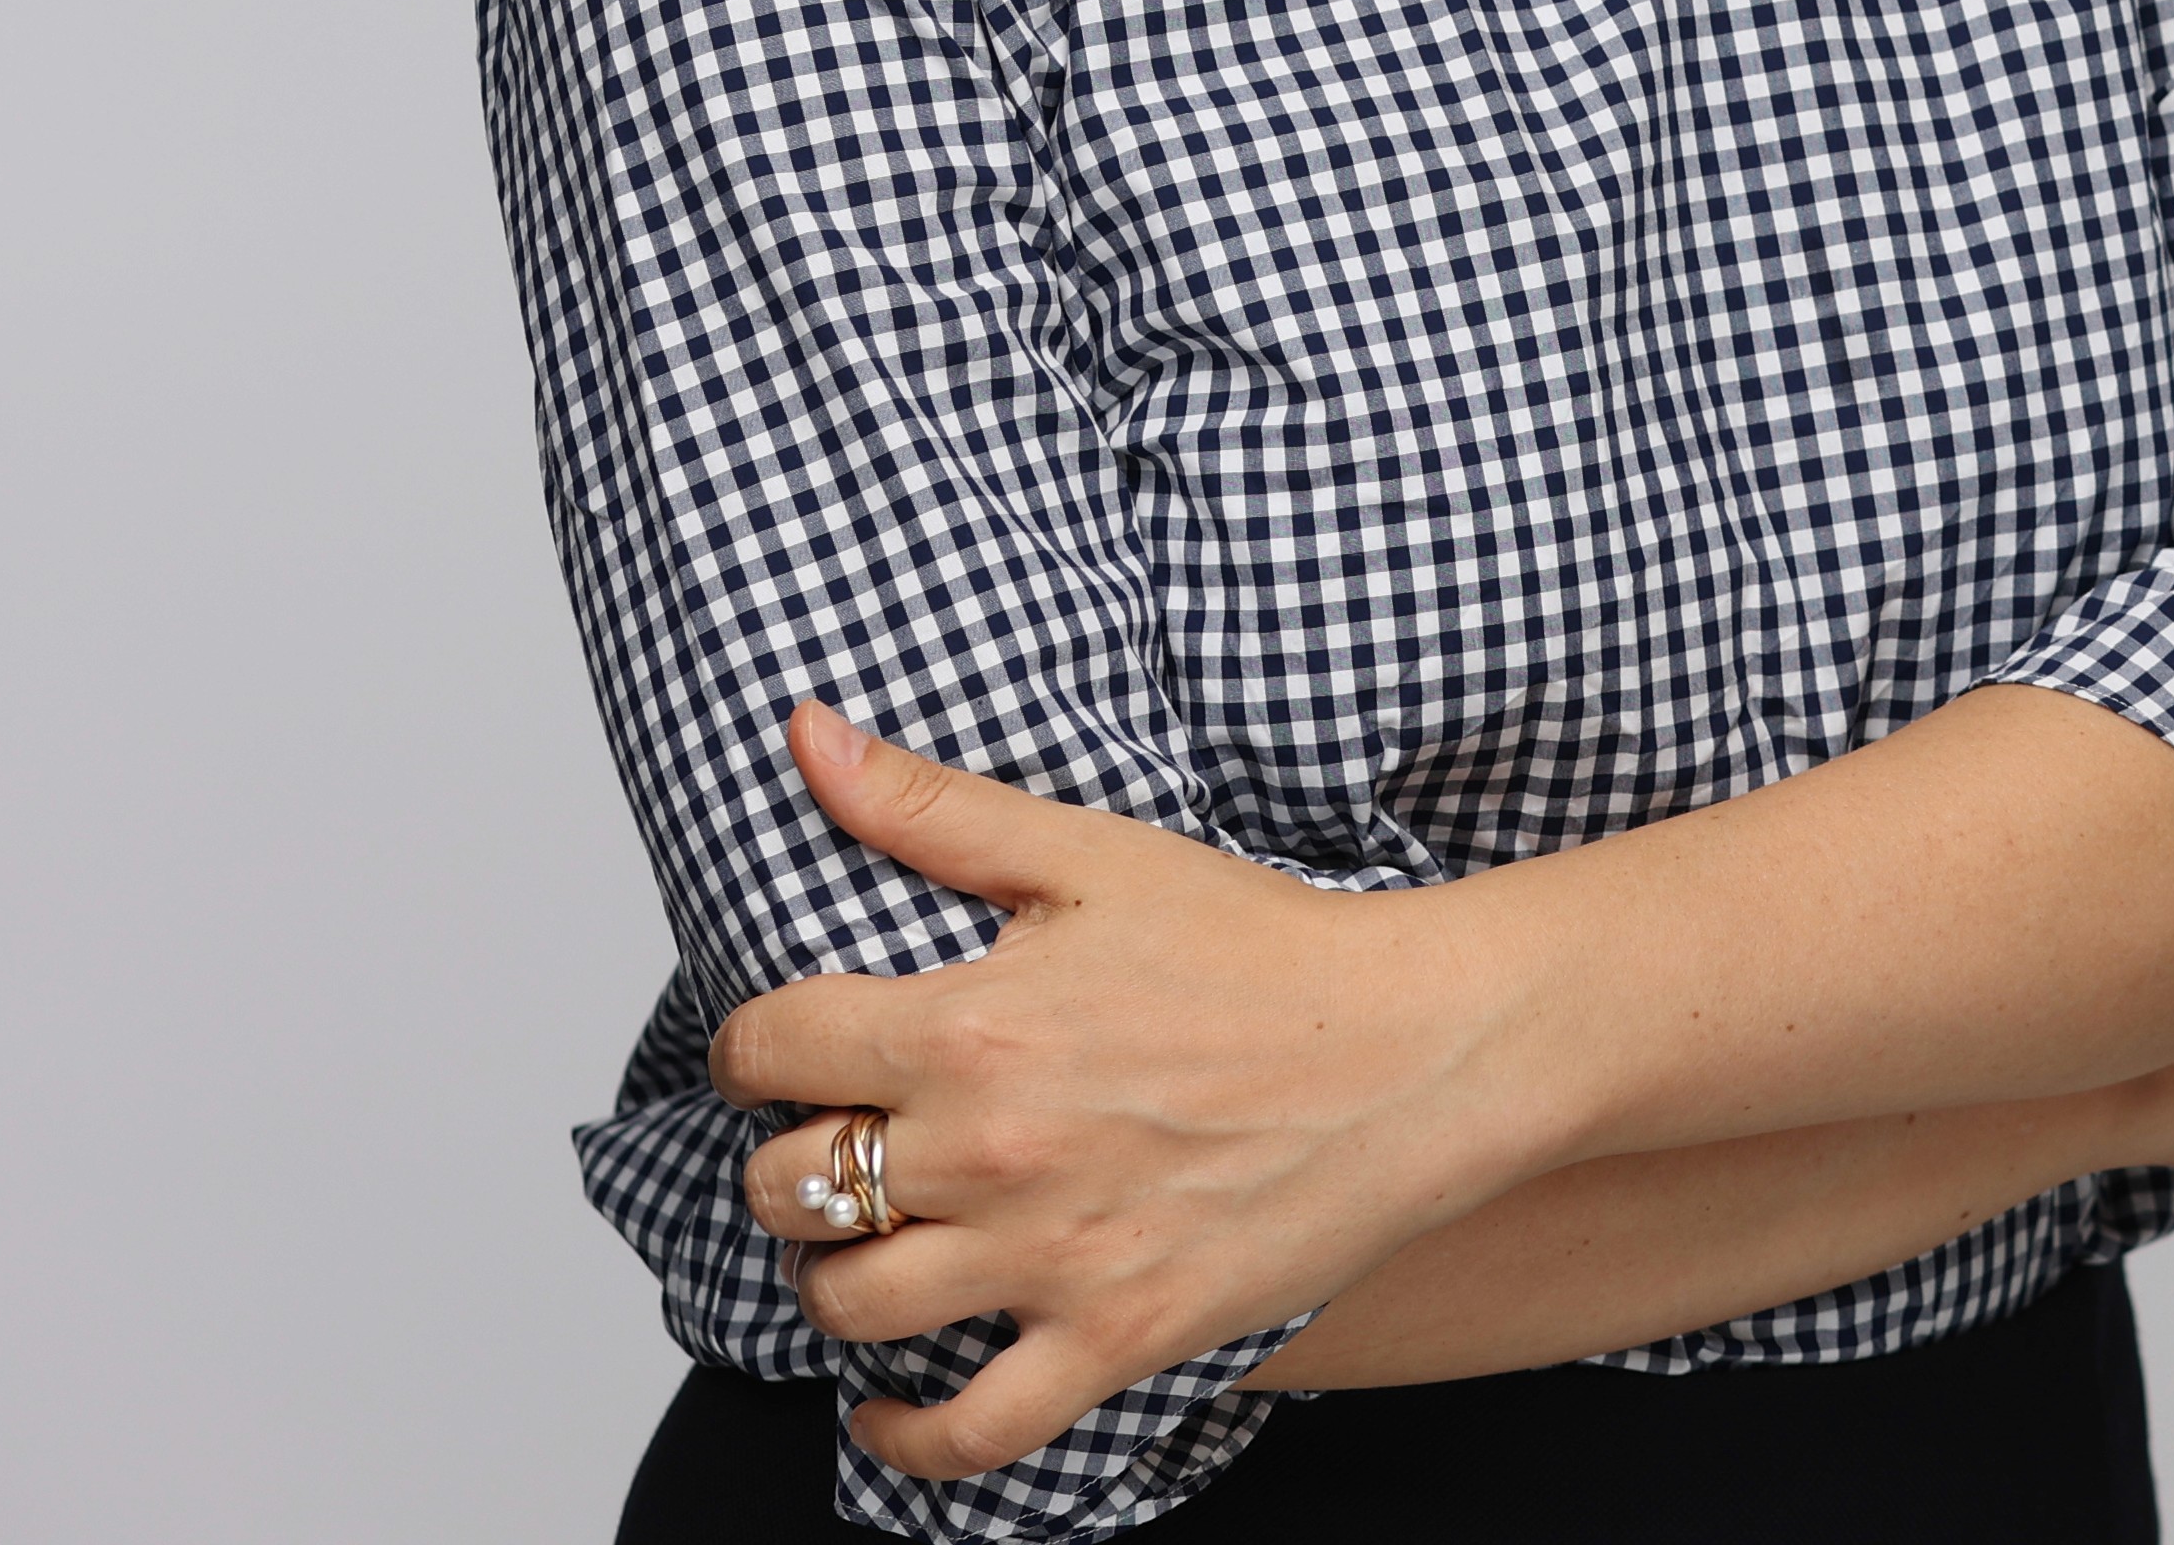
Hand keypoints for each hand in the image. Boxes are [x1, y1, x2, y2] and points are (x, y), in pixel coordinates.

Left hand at [716, 706, 1537, 1481]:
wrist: (1419, 1050)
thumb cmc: (1268, 949)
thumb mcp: (1095, 855)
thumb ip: (935, 807)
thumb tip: (807, 736)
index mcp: (968, 1026)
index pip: (766, 1048)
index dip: (755, 1047)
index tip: (783, 1051)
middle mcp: (988, 1153)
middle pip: (786, 1187)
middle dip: (791, 1160)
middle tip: (840, 1140)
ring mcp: (1048, 1259)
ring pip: (850, 1304)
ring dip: (836, 1274)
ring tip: (872, 1241)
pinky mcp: (1114, 1338)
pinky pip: (968, 1432)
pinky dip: (903, 1437)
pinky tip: (885, 1410)